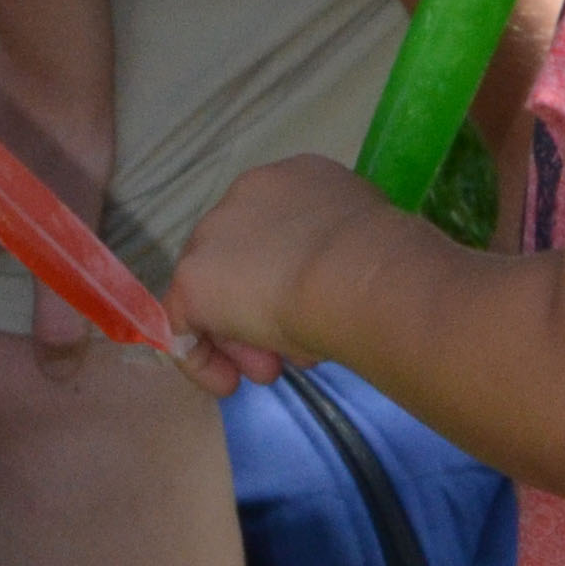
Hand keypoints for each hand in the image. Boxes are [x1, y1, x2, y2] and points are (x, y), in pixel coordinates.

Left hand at [166, 149, 400, 391]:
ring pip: (216, 291)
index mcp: (297, 182)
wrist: (358, 273)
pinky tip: (227, 384)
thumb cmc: (383, 266)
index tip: (314, 320)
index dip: (291, 282)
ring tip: (271, 372)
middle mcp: (249, 194)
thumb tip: (342, 288)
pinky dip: (200, 358)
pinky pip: (182, 323)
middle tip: (290, 357)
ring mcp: (215, 233)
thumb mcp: (369, 255)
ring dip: (241, 338)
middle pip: (242, 261)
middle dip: (262, 315)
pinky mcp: (193, 279)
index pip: (278, 235)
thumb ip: (346, 262)